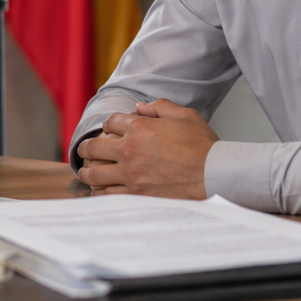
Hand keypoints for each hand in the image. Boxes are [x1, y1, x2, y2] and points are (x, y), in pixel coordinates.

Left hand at [74, 99, 216, 199]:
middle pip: (93, 147)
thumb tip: (141, 106)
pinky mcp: (135, 194)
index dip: (109, 125)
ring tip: (86, 172)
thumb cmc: (204, 146)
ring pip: (94, 173)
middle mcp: (130, 149)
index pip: (111, 122)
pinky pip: (106, 194)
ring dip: (87, 171)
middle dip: (87, 148)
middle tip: (85, 151)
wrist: (215, 175)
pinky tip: (98, 191)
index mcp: (140, 127)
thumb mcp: (186, 115)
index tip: (110, 131)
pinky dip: (98, 192)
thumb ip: (161, 107)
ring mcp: (130, 173)